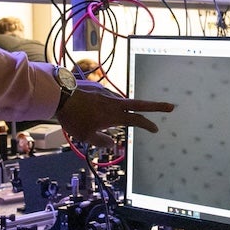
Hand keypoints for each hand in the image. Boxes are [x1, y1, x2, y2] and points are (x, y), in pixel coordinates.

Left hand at [54, 80, 172, 146]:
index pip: (136, 120)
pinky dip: (103, 105)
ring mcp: (106, 92)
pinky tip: (90, 109)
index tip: (156, 128)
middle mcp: (114, 101)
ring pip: (118, 103)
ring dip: (116, 110)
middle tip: (170, 106)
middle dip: (156, 106)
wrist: (59, 94)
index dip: (148, 125)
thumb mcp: (86, 136)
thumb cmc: (73, 117)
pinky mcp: (97, 88)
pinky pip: (105, 98)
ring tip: (95, 118)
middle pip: (140, 103)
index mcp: (114, 114)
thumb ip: (101, 141)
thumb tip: (112, 141)